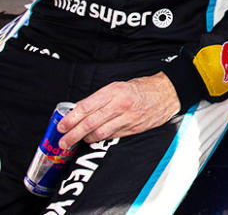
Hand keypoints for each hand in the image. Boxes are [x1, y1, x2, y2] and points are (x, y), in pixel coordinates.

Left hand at [56, 73, 179, 149]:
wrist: (166, 93)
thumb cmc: (141, 88)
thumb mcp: (118, 86)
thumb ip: (100, 98)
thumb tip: (81, 110)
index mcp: (113, 91)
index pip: (86, 107)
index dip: (71, 118)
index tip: (61, 125)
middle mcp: (119, 105)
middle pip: (90, 123)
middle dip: (73, 134)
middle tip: (63, 141)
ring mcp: (126, 119)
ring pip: (100, 133)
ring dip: (85, 138)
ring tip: (77, 140)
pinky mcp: (133, 129)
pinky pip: (112, 136)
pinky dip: (100, 139)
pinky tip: (94, 138)